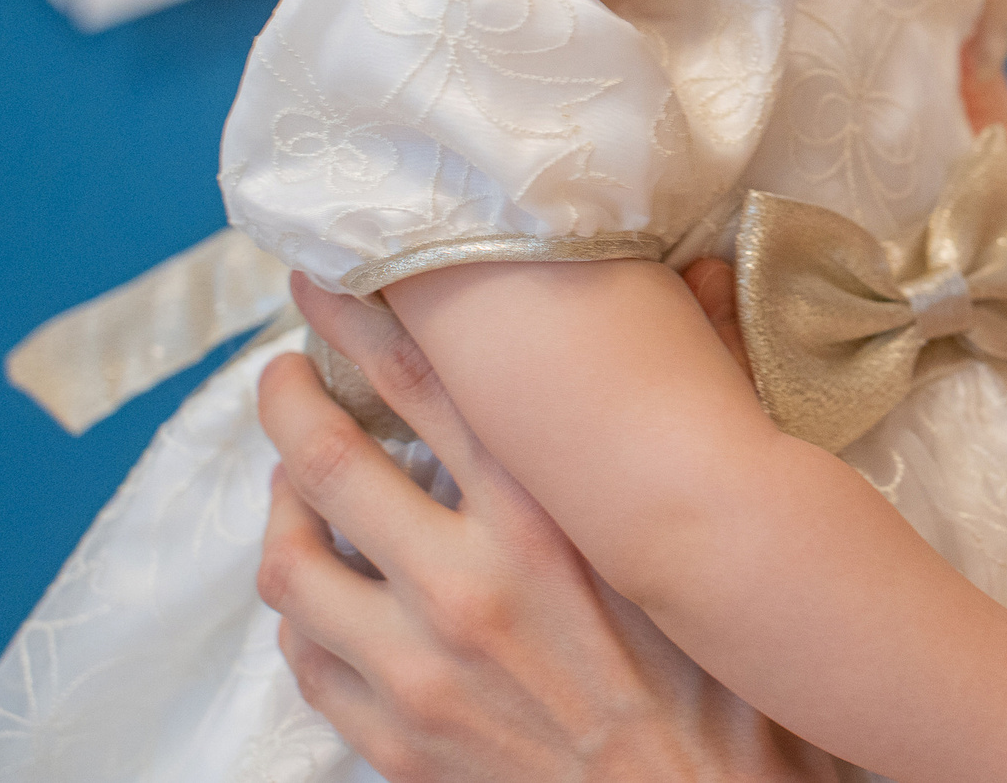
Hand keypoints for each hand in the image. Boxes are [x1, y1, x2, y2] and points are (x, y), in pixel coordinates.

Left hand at [257, 273, 836, 781]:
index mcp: (545, 520)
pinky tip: (330, 594)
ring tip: (292, 488)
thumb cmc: (726, 679)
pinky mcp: (397, 743)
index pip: (423, 384)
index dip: (360, 318)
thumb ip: (703, 398)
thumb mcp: (708, 530)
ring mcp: (419, 671)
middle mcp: (467, 586)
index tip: (326, 284)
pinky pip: (307, 660)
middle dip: (289, 403)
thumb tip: (701, 272)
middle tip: (283, 376)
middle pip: (327, 461)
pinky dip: (307, 613)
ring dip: (280, 512)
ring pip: (294, 564)